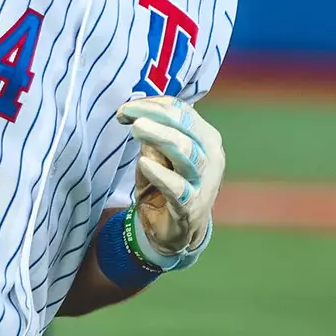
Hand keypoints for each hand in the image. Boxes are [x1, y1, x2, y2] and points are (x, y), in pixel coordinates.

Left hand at [117, 96, 224, 256]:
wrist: (178, 231)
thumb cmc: (169, 185)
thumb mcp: (159, 156)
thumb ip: (153, 137)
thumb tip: (138, 117)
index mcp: (205, 138)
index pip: (182, 111)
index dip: (152, 104)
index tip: (124, 109)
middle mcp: (210, 156)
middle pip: (185, 125)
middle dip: (154, 114)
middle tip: (127, 113)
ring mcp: (203, 182)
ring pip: (186, 151)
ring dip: (159, 136)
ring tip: (136, 128)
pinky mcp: (191, 206)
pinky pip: (177, 187)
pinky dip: (160, 173)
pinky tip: (144, 163)